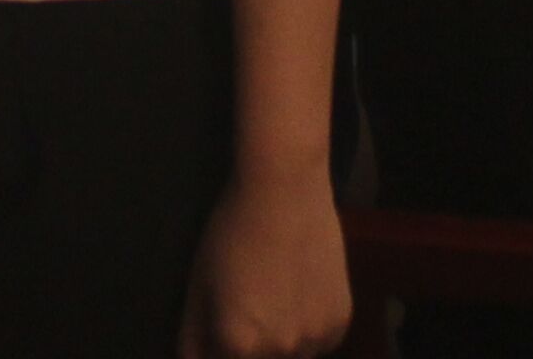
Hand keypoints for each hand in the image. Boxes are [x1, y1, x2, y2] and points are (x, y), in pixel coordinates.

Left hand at [183, 161, 348, 358]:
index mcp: (239, 346)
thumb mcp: (197, 287)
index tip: (222, 329)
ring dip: (280, 346)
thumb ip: (192, 341)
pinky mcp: (340, 322)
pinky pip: (319, 344)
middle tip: (248, 306)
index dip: (220, 350)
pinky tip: (299, 297)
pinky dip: (308, 332)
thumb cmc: (231, 234)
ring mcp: (316, 339)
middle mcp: (280, 352)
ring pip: (292, 358)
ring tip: (274, 301)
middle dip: (248, 349)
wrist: (283, 190)